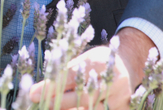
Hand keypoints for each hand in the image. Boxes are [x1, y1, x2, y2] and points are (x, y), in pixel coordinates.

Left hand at [28, 27, 153, 109]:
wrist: (127, 66)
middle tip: (40, 103)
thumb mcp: (83, 57)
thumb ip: (65, 71)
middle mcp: (114, 79)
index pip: (72, 74)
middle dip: (58, 101)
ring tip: (51, 108)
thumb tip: (39, 89)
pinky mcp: (122, 108)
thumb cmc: (98, 61)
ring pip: (90, 108)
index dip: (52, 85)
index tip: (34, 92)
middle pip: (82, 95)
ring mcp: (120, 96)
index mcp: (101, 60)